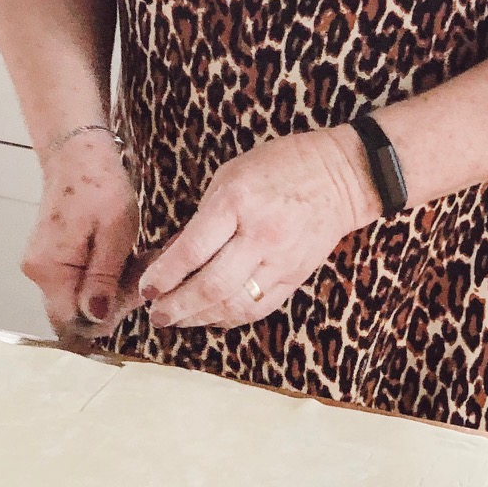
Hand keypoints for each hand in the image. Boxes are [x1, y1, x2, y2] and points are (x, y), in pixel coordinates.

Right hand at [22, 130, 140, 350]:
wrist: (77, 153)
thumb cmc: (99, 186)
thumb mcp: (114, 231)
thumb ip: (103, 277)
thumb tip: (95, 317)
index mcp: (50, 269)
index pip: (72, 322)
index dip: (106, 318)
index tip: (132, 293)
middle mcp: (38, 274)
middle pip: (75, 312)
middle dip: (111, 302)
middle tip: (140, 273)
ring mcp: (42, 266)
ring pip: (78, 297)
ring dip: (109, 288)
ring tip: (134, 260)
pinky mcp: (50, 258)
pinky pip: (76, 281)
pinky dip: (101, 276)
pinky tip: (121, 257)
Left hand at [140, 128, 381, 331]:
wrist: (341, 176)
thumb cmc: (279, 166)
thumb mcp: (230, 175)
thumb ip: (204, 217)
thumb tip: (172, 255)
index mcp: (238, 202)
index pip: (193, 250)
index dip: (165, 275)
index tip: (146, 288)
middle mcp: (260, 236)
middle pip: (212, 285)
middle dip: (177, 306)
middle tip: (156, 315)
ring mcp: (281, 261)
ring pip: (235, 304)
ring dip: (200, 317)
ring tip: (176, 320)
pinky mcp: (296, 277)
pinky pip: (260, 308)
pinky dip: (231, 318)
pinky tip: (211, 319)